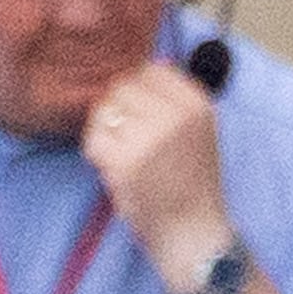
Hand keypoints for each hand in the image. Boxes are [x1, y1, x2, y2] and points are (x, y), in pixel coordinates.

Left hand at [81, 59, 233, 274]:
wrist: (194, 233)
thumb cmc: (192, 183)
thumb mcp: (199, 132)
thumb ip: (175, 98)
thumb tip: (151, 60)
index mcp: (197, 104)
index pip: (150, 70)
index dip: (139, 93)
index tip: (145, 120)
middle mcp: (177, 115)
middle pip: (122, 87)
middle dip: (119, 113)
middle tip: (131, 143)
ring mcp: (150, 136)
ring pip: (104, 110)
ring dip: (105, 132)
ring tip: (124, 157)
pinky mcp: (125, 160)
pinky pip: (93, 138)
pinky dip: (97, 154)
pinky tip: (116, 171)